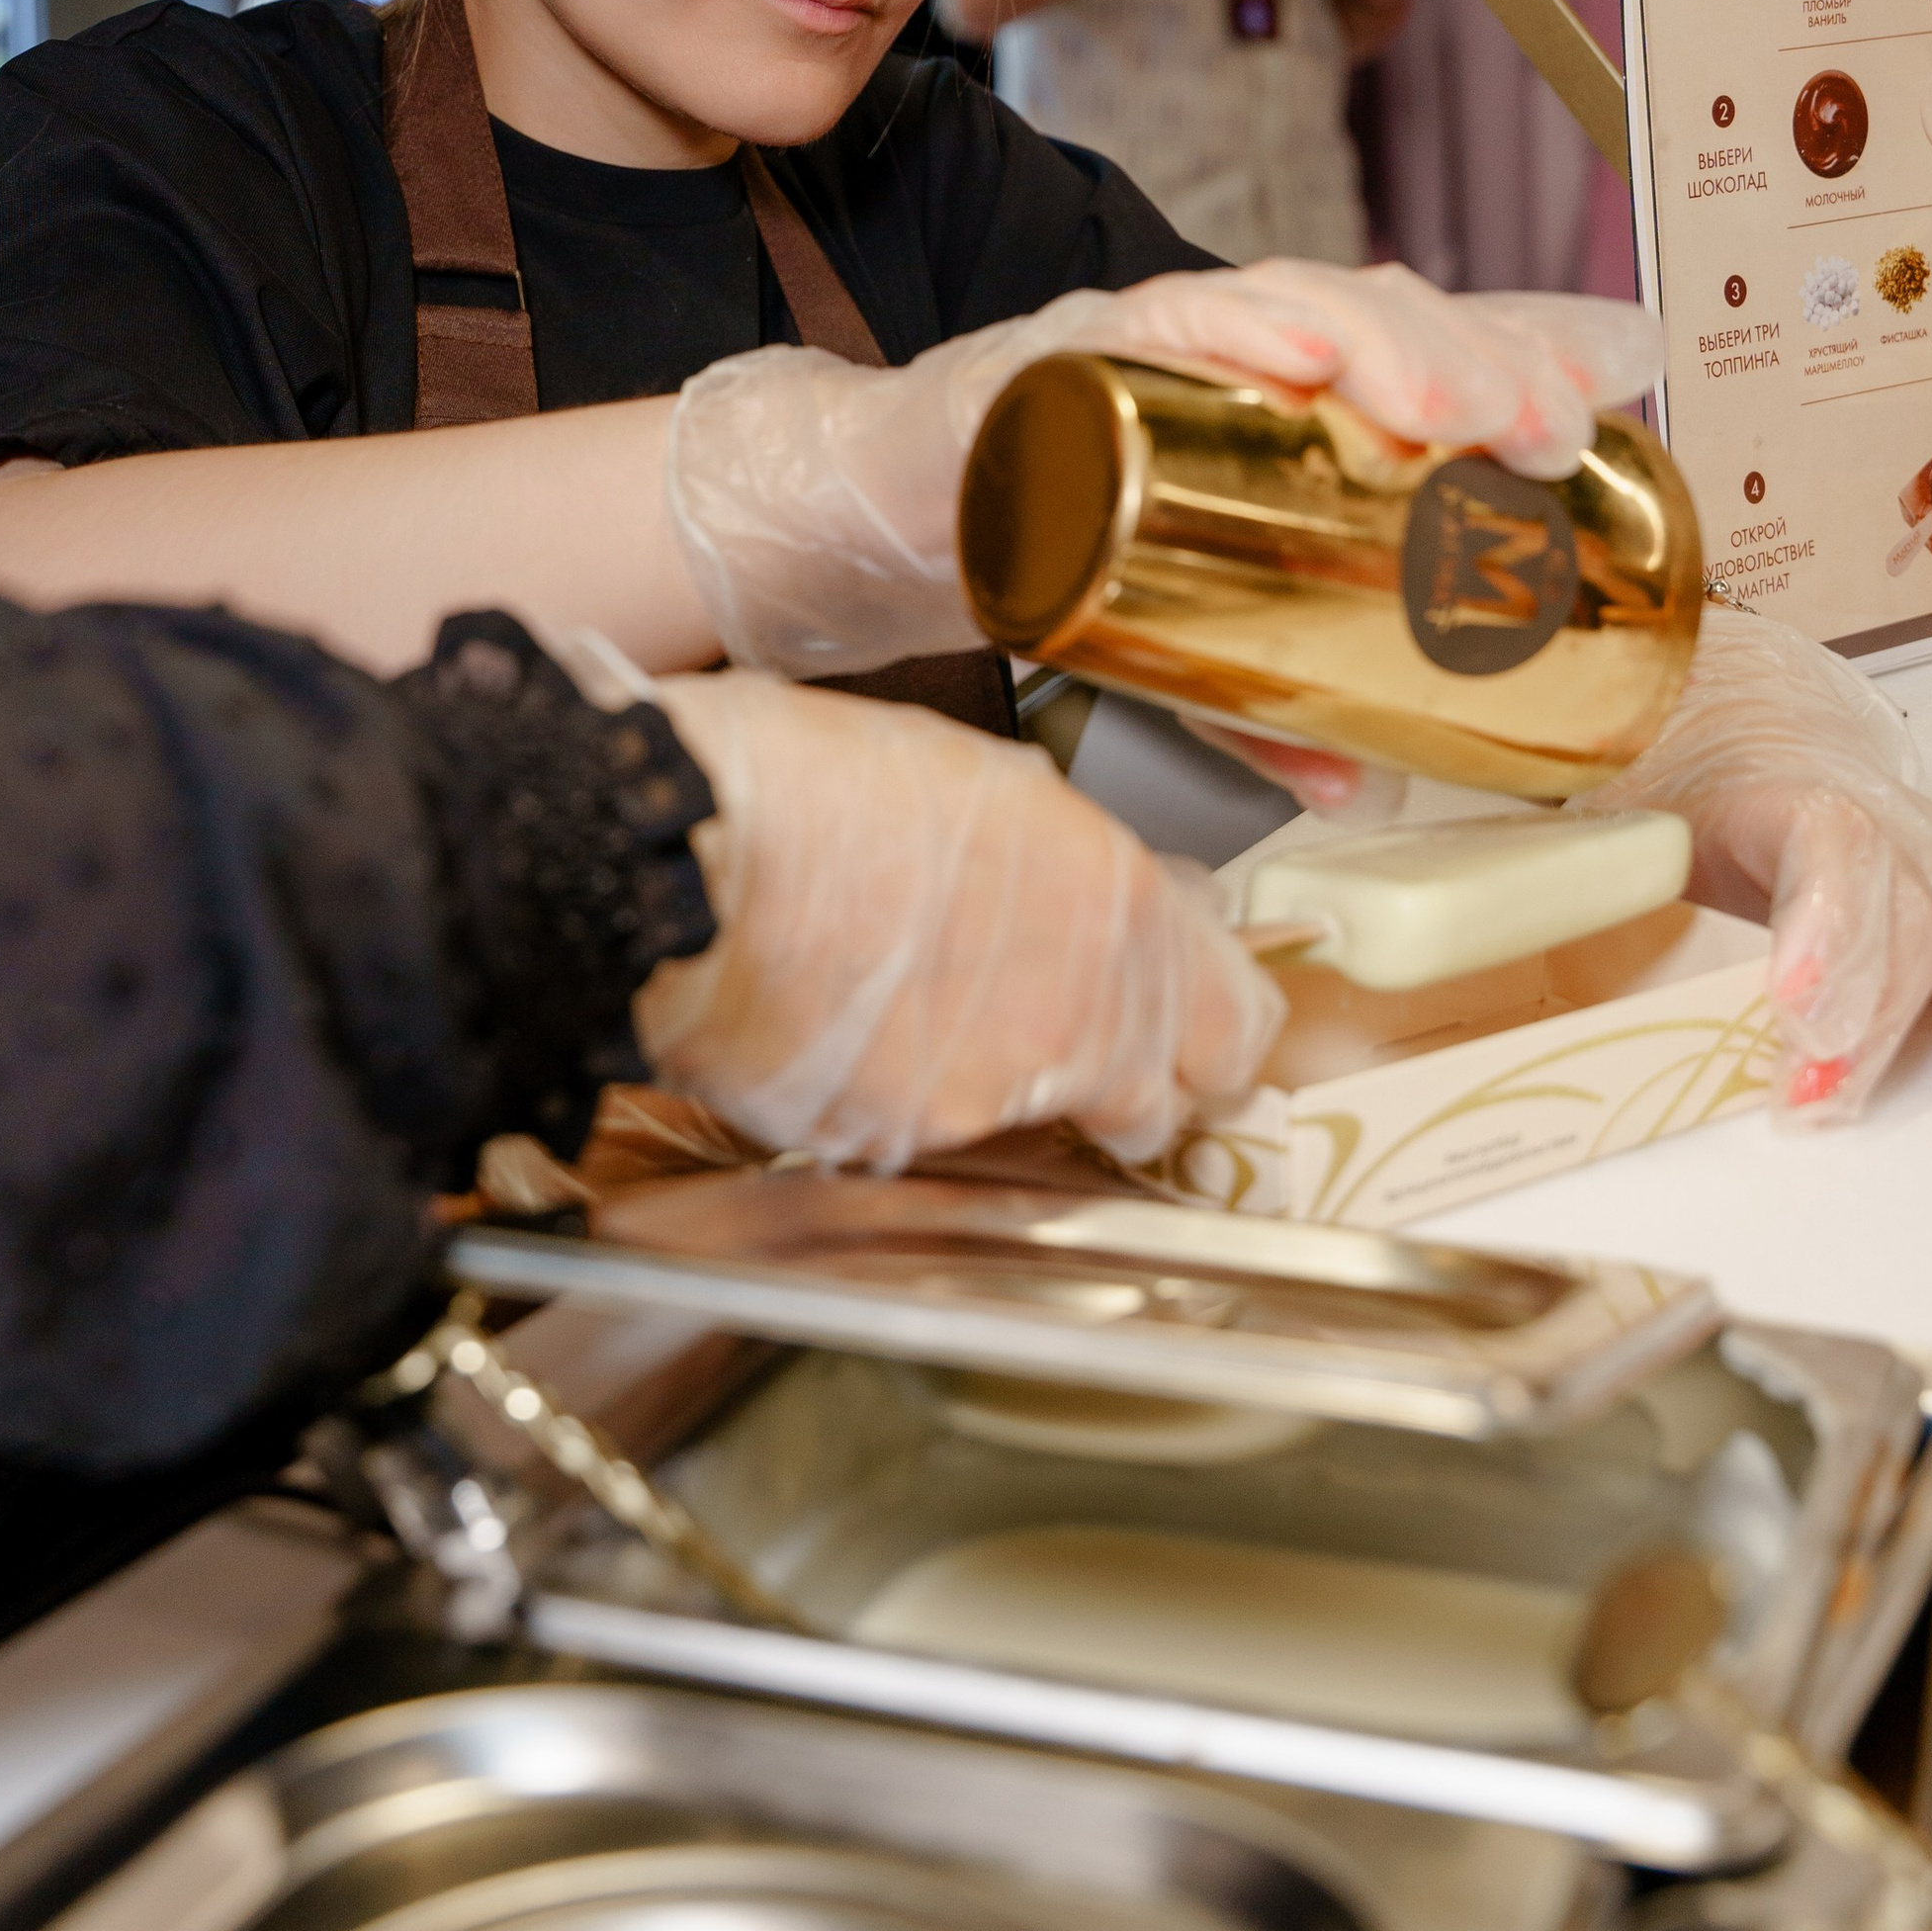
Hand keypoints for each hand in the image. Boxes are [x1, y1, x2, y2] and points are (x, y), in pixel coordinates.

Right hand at [636, 672, 1280, 1169]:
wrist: (696, 858)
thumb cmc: (821, 790)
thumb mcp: (992, 786)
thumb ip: (1081, 865)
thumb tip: (1122, 901)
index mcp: (1120, 909)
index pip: (1235, 1027)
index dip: (1210, 1031)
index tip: (1192, 1029)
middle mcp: (1083, 1015)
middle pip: (1156, 1103)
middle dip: (1123, 1080)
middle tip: (1059, 1031)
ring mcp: (997, 1094)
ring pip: (1040, 1125)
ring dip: (1007, 1087)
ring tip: (922, 1014)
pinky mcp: (904, 1144)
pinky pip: (930, 1142)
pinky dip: (907, 1105)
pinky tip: (856, 1038)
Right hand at [665, 262, 1662, 680]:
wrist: (875, 502)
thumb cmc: (1046, 541)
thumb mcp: (1181, 625)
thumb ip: (1263, 701)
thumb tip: (1367, 777)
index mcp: (1278, 403)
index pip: (1423, 355)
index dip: (1521, 355)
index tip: (1613, 387)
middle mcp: (1228, 351)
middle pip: (1382, 323)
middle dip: (1480, 361)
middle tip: (1549, 426)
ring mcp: (1149, 342)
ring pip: (1289, 307)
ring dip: (1383, 342)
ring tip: (1454, 400)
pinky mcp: (1059, 356)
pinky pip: (1151, 326)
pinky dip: (1227, 327)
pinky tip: (1295, 348)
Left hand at [1586, 604, 1931, 1122]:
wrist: (1725, 691)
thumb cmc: (1658, 756)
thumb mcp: (1596, 787)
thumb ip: (1566, 842)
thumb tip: (1493, 900)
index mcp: (1778, 782)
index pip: (1826, 845)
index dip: (1820, 928)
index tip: (1790, 1012)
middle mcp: (1874, 817)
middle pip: (1905, 910)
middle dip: (1879, 1015)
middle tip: (1825, 1098)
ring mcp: (1924, 854)